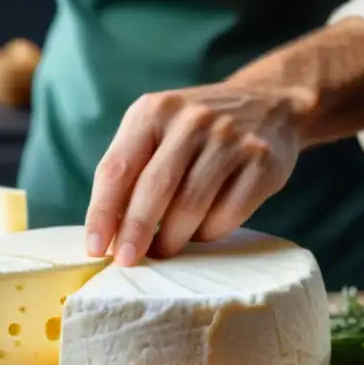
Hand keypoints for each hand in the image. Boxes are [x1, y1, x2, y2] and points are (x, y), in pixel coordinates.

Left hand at [85, 78, 303, 264]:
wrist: (268, 104)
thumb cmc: (196, 130)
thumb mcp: (157, 129)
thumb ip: (131, 170)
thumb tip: (107, 232)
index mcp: (154, 111)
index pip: (116, 168)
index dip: (102, 212)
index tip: (94, 248)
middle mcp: (192, 120)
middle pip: (155, 188)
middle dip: (136, 232)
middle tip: (126, 260)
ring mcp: (230, 140)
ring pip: (191, 205)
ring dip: (172, 237)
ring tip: (164, 248)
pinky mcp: (262, 163)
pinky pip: (228, 214)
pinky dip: (208, 232)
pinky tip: (201, 231)